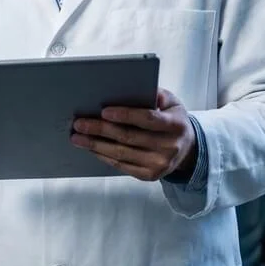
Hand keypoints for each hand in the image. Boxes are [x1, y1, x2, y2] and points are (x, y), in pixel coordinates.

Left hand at [70, 88, 195, 181]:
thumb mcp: (171, 102)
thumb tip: (126, 90)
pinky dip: (103, 156)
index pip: (148, 119)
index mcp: (175, 125)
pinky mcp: (150, 175)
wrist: (187, 149)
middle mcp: (169, 146)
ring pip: (121, 153)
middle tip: (79, 124)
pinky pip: (121, 165)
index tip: (103, 111)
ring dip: (95, 145)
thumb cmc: (172, 120)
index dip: (125, 115)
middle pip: (128, 137)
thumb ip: (153, 94)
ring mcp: (159, 164)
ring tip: (77, 137)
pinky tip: (91, 148)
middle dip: (100, 129)